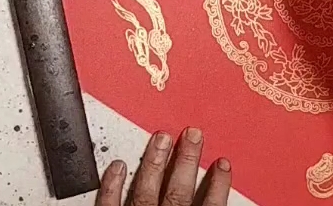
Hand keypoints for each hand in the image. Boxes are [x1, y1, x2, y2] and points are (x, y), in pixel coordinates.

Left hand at [95, 128, 231, 205]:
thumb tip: (215, 201)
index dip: (218, 185)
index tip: (223, 164)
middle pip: (177, 190)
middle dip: (186, 160)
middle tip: (193, 134)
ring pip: (146, 190)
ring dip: (155, 162)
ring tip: (162, 138)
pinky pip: (109, 204)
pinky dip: (112, 185)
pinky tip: (117, 165)